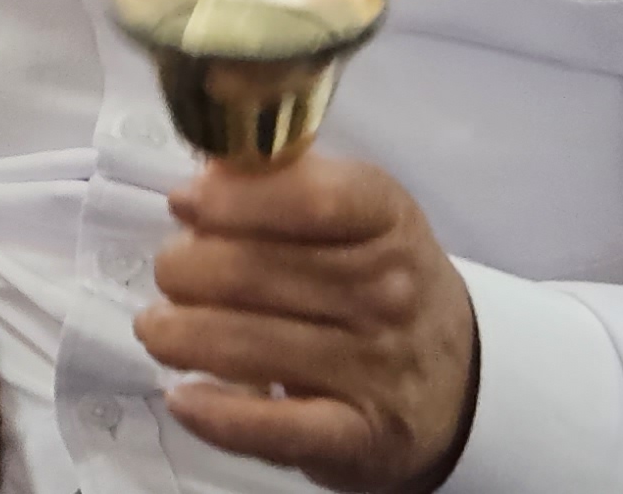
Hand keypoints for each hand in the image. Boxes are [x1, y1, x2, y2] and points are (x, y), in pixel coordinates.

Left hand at [140, 153, 476, 492]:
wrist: (464, 382)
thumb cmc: (380, 282)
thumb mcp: (354, 215)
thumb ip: (277, 186)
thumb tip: (193, 190)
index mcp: (388, 221)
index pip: (313, 199)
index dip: (234, 199)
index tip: (185, 203)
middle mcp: (389, 294)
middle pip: (252, 273)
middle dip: (184, 270)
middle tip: (172, 274)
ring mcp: (376, 369)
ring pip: (245, 345)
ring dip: (178, 335)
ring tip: (158, 328)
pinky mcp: (359, 436)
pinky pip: (274, 428)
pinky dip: (217, 415)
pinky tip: (183, 399)